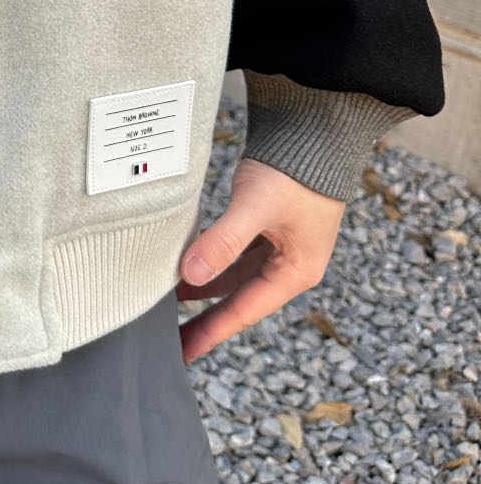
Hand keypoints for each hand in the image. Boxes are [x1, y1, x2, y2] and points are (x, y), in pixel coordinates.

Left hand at [174, 155, 345, 363]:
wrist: (315, 129)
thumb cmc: (297, 170)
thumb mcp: (256, 208)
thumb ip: (223, 241)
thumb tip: (190, 275)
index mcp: (295, 271)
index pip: (245, 310)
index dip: (211, 332)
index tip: (183, 353)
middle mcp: (290, 264)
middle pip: (239, 300)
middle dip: (204, 317)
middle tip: (169, 336)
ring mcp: (280, 246)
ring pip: (234, 277)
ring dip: (204, 287)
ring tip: (168, 300)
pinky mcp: (269, 228)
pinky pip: (235, 255)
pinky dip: (211, 261)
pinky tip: (187, 264)